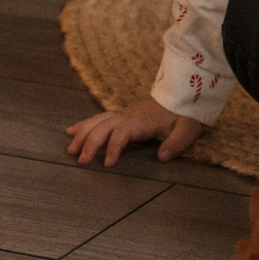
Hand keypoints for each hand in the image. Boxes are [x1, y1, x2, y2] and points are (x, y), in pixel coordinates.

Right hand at [64, 95, 207, 165]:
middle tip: (81, 161)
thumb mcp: (188, 128)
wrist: (181, 95)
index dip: (114, 146)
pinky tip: (70, 131)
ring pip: (97, 121)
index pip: (123, 131)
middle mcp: (128, 115)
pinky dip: (83, 124)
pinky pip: (98, 118)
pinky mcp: (121, 116)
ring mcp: (123, 114)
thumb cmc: (184, 114)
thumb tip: (162, 157)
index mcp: (142, 121)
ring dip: (82, 134)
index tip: (108, 164)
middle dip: (90, 143)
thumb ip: (177, 142)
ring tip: (71, 150)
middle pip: (104, 126)